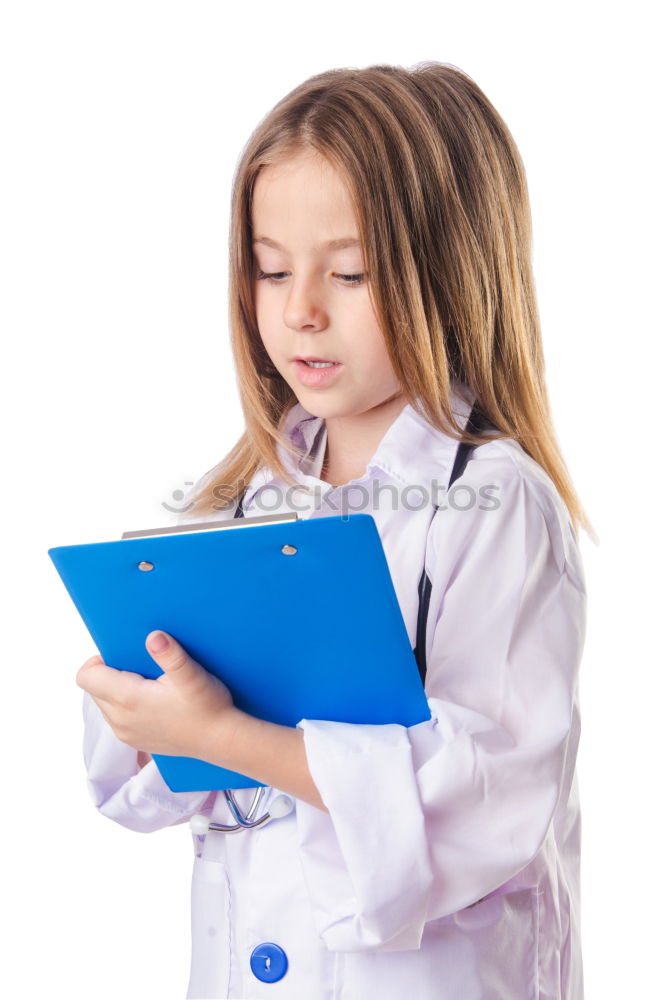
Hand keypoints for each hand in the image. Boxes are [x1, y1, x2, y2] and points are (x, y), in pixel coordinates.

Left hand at [76, 630, 240, 760]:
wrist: (222, 740)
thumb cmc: (209, 707)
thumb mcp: (193, 676)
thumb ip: (171, 655)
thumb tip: (153, 636)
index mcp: (128, 699)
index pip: (86, 677)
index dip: (97, 661)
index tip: (122, 654)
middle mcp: (120, 720)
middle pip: (93, 689)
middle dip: (110, 673)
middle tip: (141, 666)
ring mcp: (126, 734)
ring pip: (104, 704)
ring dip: (117, 690)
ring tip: (148, 683)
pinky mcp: (135, 742)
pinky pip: (116, 718)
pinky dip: (126, 706)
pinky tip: (153, 701)